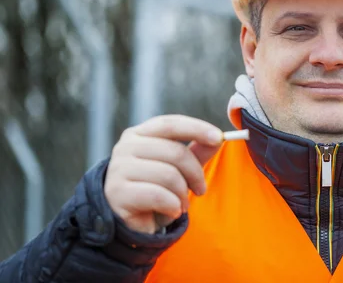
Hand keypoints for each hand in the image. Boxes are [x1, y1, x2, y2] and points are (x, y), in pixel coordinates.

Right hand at [104, 115, 223, 233]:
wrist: (131, 224)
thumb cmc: (156, 191)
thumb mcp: (179, 169)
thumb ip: (196, 152)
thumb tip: (219, 138)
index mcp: (138, 135)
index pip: (170, 124)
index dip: (196, 128)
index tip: (219, 138)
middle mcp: (125, 147)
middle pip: (175, 152)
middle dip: (195, 173)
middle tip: (201, 189)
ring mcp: (119, 170)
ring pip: (169, 175)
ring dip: (183, 194)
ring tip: (181, 204)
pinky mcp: (118, 193)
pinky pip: (159, 196)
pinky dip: (173, 206)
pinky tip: (171, 211)